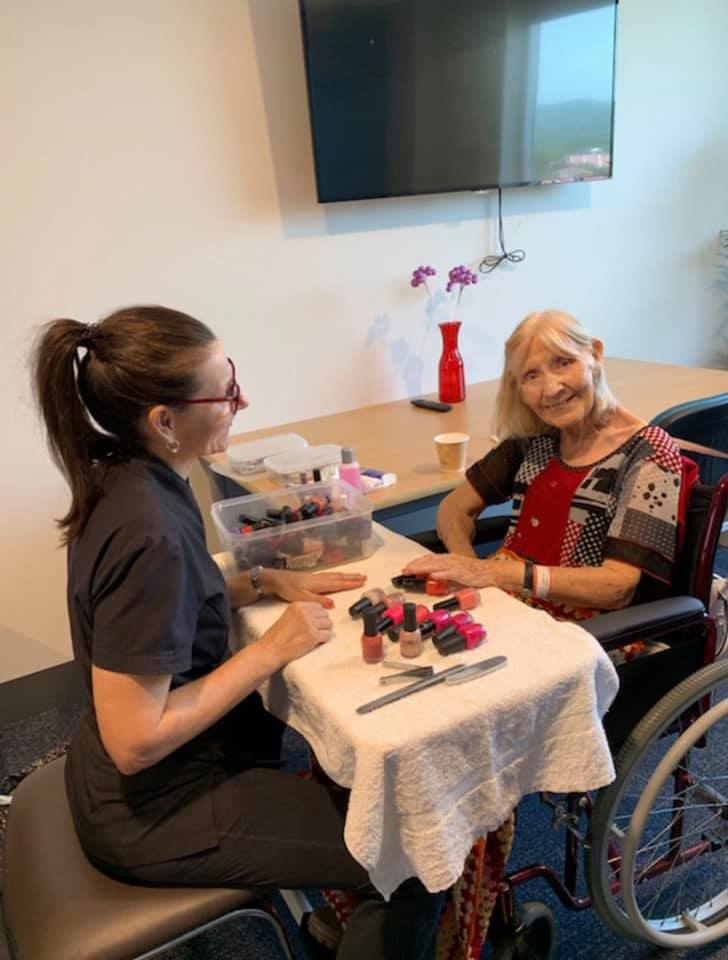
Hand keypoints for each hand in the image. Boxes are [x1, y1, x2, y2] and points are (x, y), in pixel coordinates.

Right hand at [259, 601, 333, 668]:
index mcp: (297, 605)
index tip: (311, 625)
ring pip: (329, 624)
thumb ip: (302, 613)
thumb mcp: (288, 616)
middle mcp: (304, 612)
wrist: (270, 650)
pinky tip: (313, 643)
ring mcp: (310, 623)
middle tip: (312, 633)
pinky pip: (328, 635)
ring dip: (323, 632)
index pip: (319, 607)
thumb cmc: (277, 637)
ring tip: (312, 638)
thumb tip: (320, 614)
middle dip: (321, 624)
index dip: (317, 617)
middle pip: (326, 615)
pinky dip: (323, 641)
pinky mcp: (314, 636)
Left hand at [262, 568, 365, 607]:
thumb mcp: (302, 598)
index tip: (362, 582)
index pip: (338, 584)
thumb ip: (317, 602)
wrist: (275, 580)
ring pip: (334, 576)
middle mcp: (319, 579)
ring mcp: (315, 577)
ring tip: (354, 575)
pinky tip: (335, 577)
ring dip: (345, 576)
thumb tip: (333, 605)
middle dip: (352, 578)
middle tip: (363, 577)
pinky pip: (329, 575)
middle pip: (339, 578)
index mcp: (319, 584)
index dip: (351, 584)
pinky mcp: (310, 578)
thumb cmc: (287, 589)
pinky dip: (336, 575)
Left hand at [402, 552, 521, 589]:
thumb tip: (433, 578)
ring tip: (413, 571)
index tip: (407, 568)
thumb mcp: (457, 572)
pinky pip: (450, 573)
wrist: (492, 572)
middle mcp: (451, 560)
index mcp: (449, 559)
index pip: (429, 559)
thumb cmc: (476, 573)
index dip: (417, 563)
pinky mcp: (463, 573)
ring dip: (423, 568)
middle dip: (416, 566)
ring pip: (437, 565)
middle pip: (430, 561)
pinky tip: (433, 576)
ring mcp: (457, 566)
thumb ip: (445, 574)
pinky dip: (441, 574)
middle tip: (404, 570)